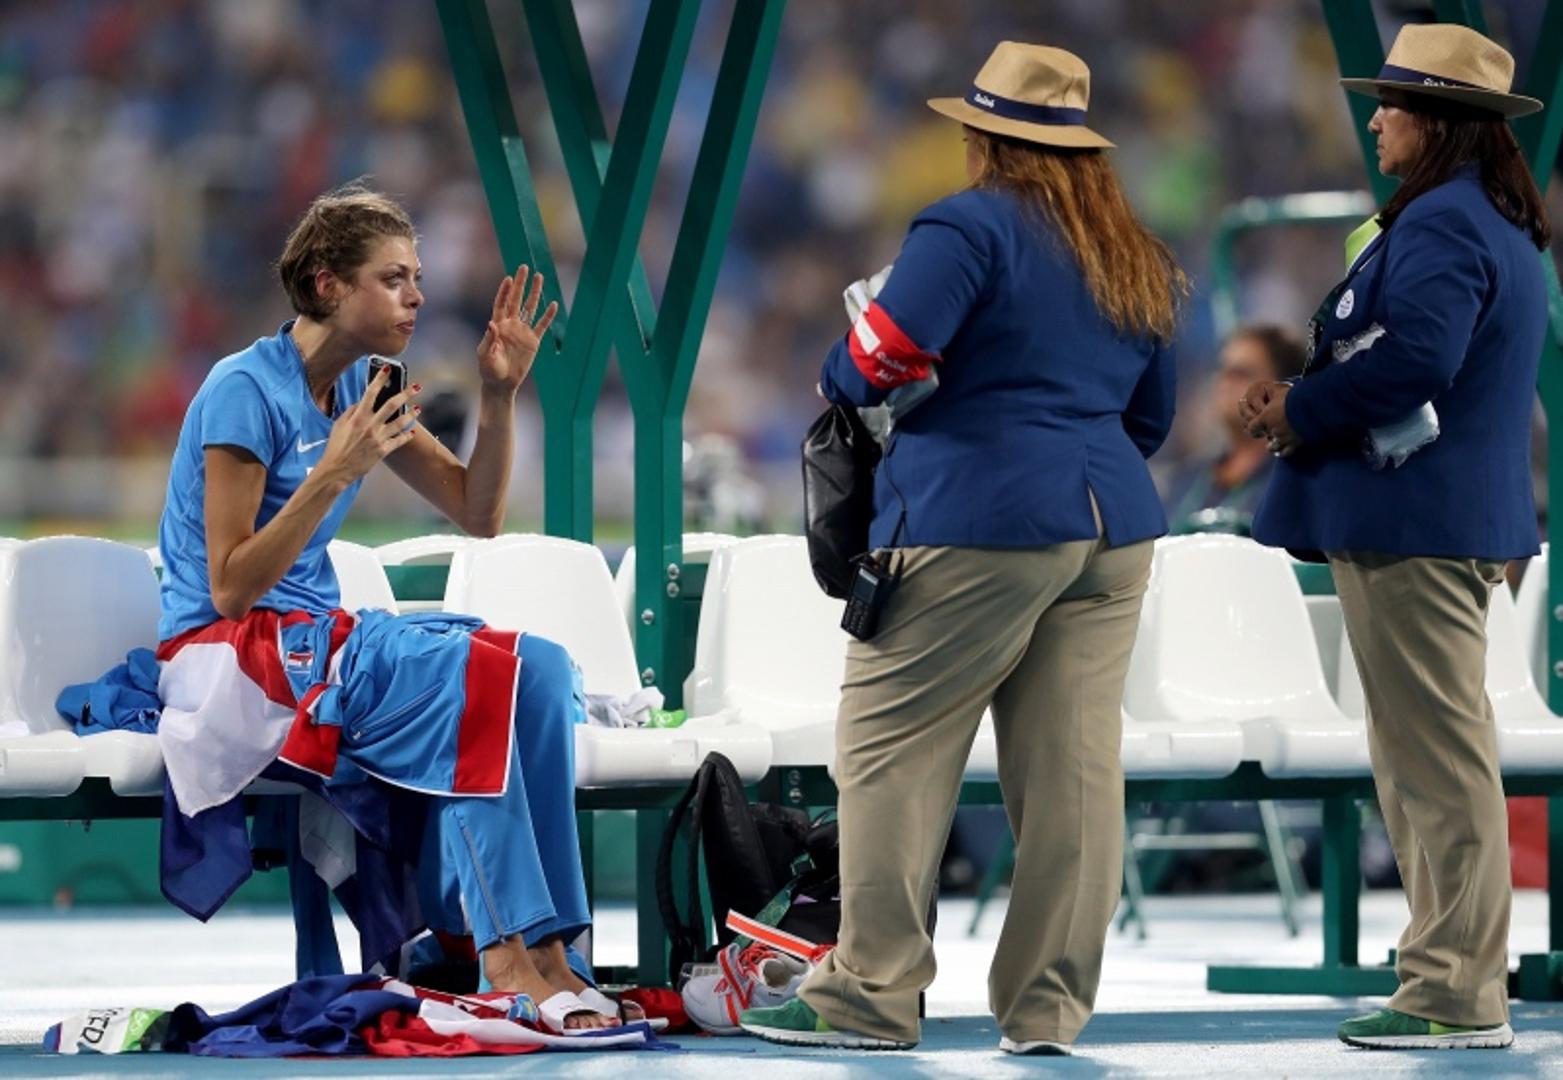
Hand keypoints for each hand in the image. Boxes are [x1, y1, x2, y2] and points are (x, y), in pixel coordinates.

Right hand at [319, 364, 420, 482]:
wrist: (337, 469)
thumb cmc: (336, 446)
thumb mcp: (339, 425)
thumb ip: (352, 411)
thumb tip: (362, 402)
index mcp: (358, 416)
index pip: (371, 392)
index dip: (380, 378)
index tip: (388, 368)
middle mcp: (370, 425)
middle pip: (392, 404)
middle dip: (406, 393)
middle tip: (416, 387)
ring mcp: (379, 438)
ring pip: (401, 422)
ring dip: (412, 414)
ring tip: (418, 408)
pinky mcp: (384, 450)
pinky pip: (399, 441)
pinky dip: (407, 436)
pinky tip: (412, 432)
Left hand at [477, 265, 558, 391]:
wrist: (501, 384)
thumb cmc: (489, 370)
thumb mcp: (485, 355)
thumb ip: (488, 339)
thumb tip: (491, 323)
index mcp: (497, 325)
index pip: (501, 304)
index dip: (504, 291)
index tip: (508, 278)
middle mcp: (511, 325)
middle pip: (516, 300)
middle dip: (520, 284)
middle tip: (524, 267)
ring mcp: (523, 332)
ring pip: (530, 308)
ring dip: (534, 293)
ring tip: (539, 277)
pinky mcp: (533, 342)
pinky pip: (542, 326)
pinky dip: (547, 316)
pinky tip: (553, 304)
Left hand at [1243, 382, 1301, 457]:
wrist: (1312, 406)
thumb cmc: (1295, 396)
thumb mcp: (1279, 390)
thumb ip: (1270, 392)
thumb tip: (1265, 387)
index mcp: (1265, 418)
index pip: (1251, 428)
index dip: (1253, 427)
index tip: (1256, 424)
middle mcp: (1272, 430)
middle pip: (1264, 435)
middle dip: (1266, 432)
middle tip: (1271, 428)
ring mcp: (1283, 438)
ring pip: (1273, 447)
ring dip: (1273, 444)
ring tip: (1274, 441)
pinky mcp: (1295, 443)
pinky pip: (1285, 452)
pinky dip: (1282, 451)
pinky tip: (1283, 449)